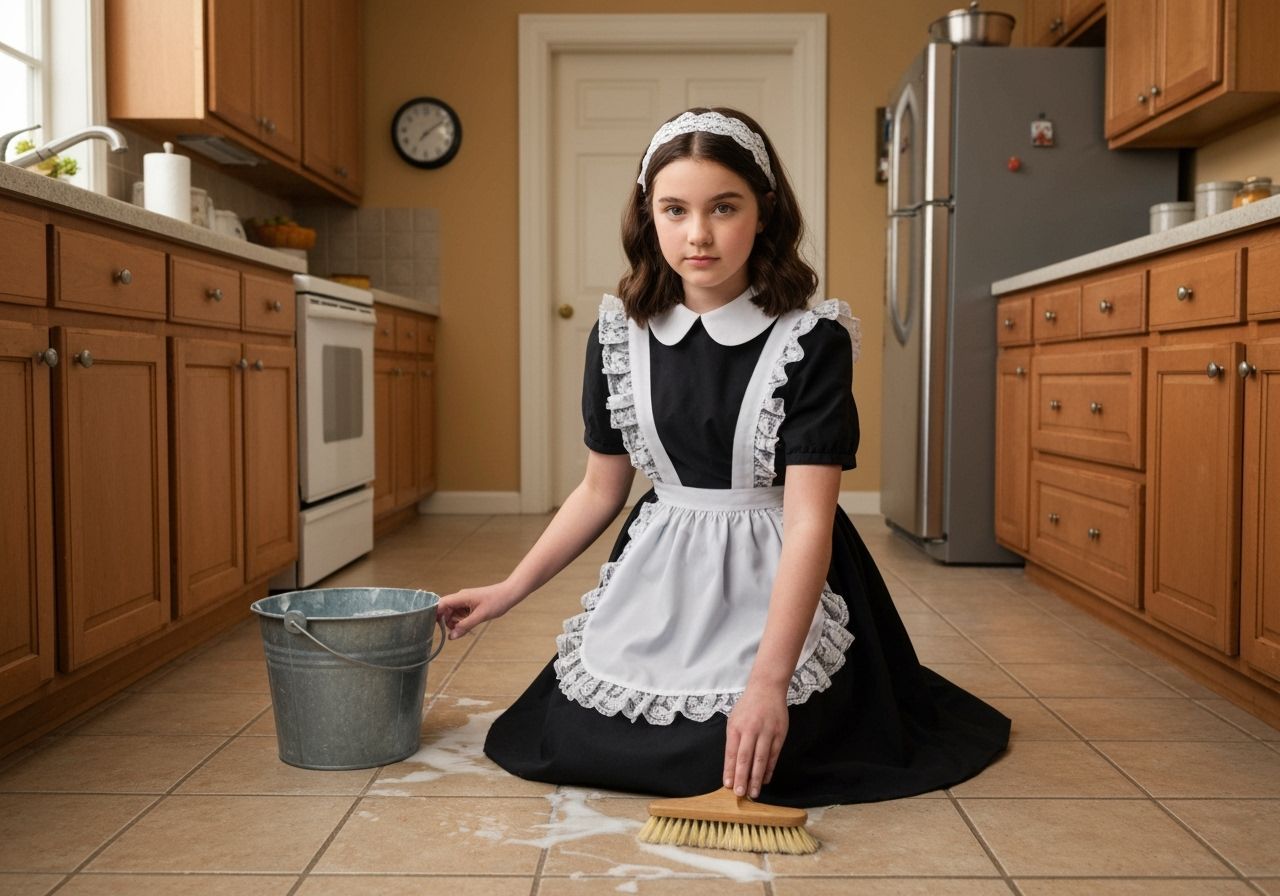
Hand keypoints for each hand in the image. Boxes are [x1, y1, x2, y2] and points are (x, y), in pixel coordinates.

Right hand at [437, 583, 520, 638]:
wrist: (509, 594)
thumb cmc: (497, 601)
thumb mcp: (480, 616)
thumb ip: (465, 626)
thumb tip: (451, 637)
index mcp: (461, 597)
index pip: (441, 604)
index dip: (435, 615)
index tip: (433, 626)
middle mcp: (461, 597)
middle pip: (445, 610)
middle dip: (446, 622)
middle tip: (455, 631)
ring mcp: (465, 601)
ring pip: (452, 613)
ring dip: (455, 622)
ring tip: (464, 628)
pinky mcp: (470, 604)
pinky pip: (460, 613)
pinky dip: (461, 620)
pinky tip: (469, 624)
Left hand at [723, 683, 788, 798]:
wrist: (767, 689)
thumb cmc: (747, 706)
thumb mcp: (734, 720)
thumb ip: (733, 741)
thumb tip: (731, 765)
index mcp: (736, 727)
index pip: (731, 752)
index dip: (730, 770)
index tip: (728, 785)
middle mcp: (751, 729)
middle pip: (745, 758)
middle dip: (742, 777)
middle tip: (740, 793)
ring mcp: (766, 732)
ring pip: (761, 758)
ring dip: (757, 777)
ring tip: (754, 792)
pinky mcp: (780, 733)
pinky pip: (774, 755)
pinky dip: (769, 768)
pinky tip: (765, 779)